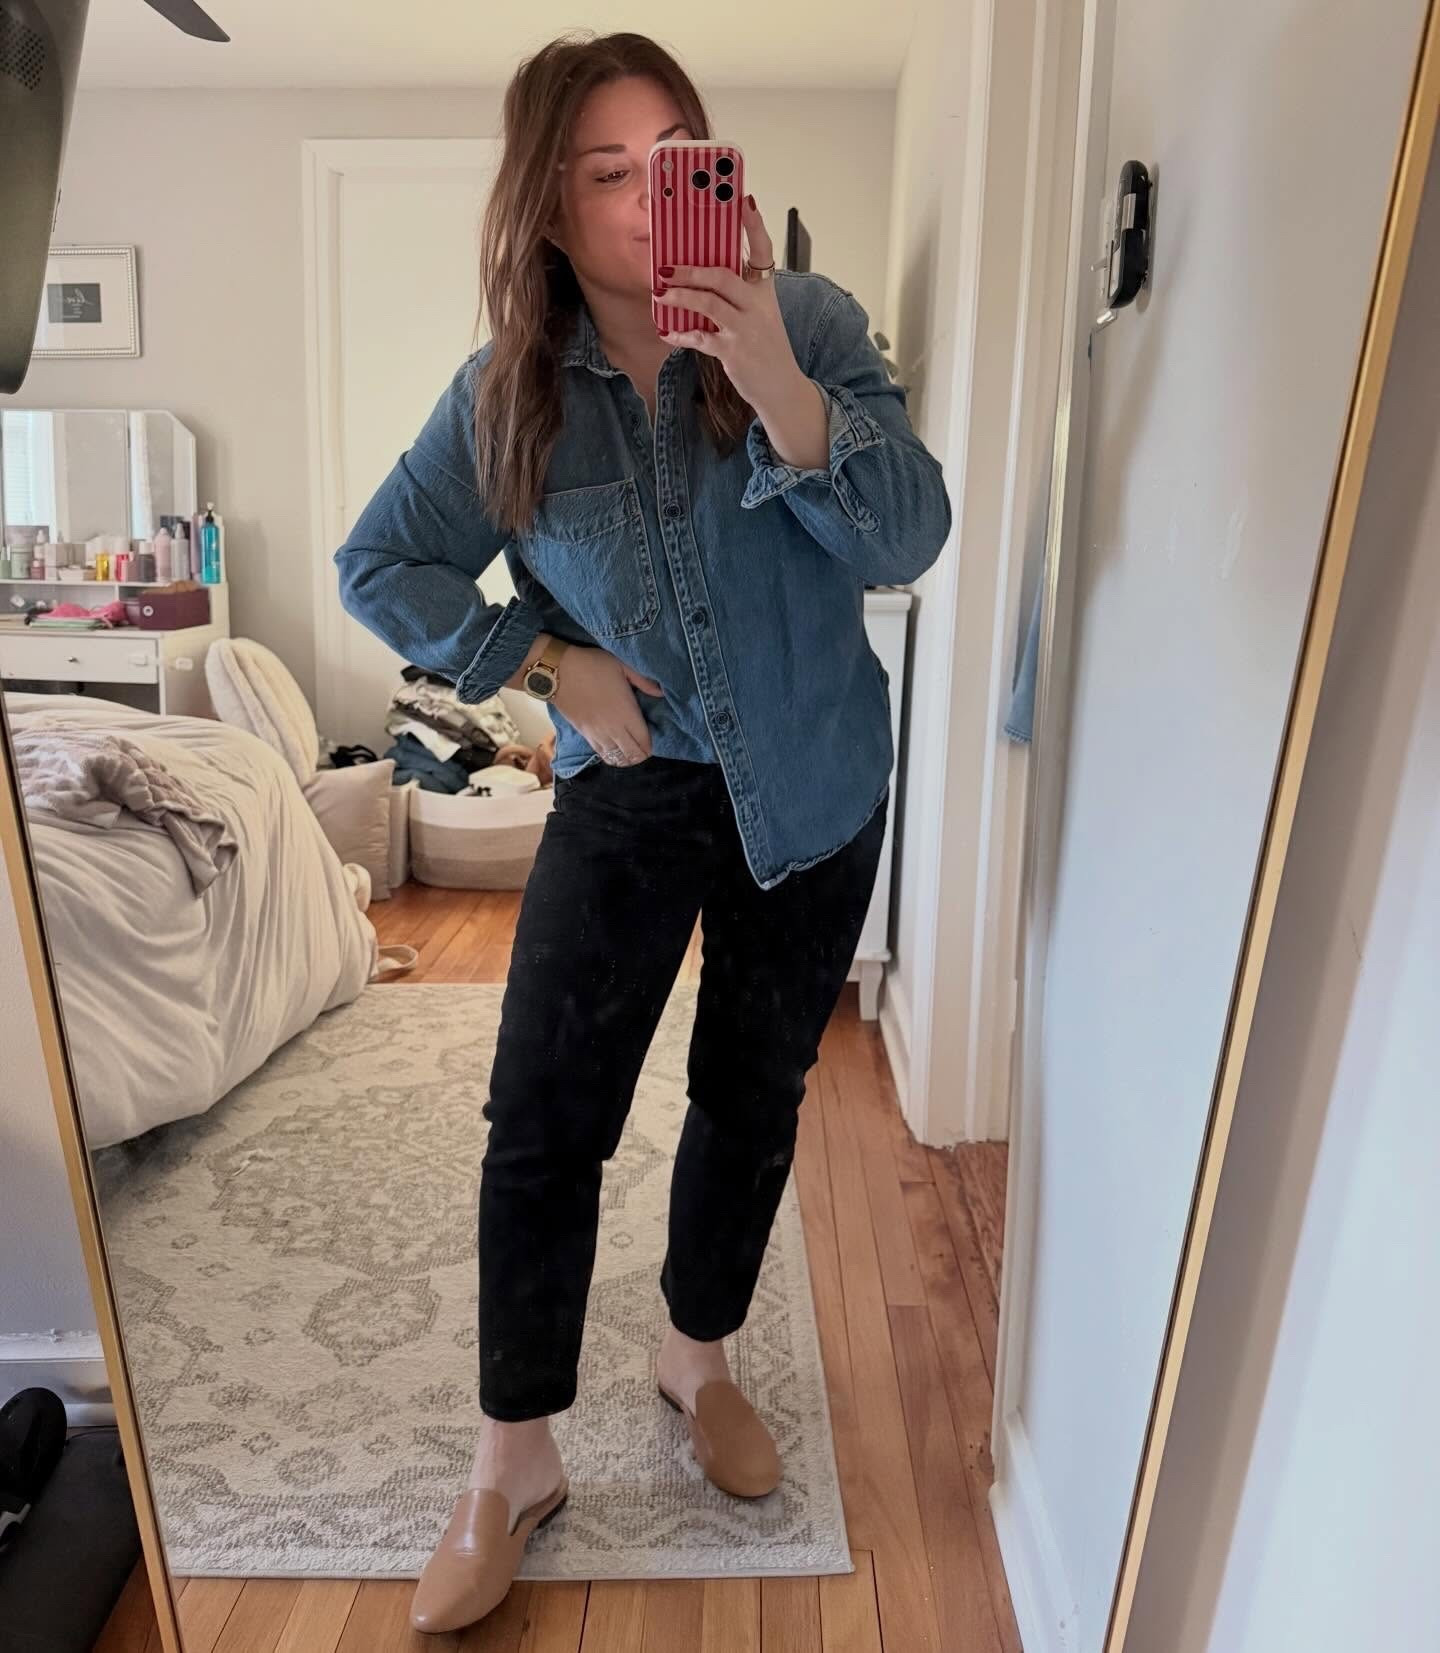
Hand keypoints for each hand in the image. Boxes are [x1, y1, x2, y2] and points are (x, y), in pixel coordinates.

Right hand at [550, 644, 662, 766]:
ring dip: (626, 759)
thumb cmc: (593, 665)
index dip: (651, 745)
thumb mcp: (622, 665)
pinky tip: (615, 752)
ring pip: (616, 758)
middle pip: (632, 754)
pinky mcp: (584, 735)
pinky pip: (601, 754)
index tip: (654, 740)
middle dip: (641, 755)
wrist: (558, 671)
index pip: (644, 741)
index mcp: (626, 713)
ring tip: (631, 753)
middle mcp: (614, 729)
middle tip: (645, 748)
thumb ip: (643, 681)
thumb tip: (661, 693)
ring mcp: (598, 734)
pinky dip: (611, 757)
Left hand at [654, 195, 801, 409]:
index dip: (754, 224)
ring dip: (681, 296)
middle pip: (723, 276)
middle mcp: (758, 306)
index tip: (743, 200)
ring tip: (661, 293)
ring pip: (709, 303)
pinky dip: (681, 334)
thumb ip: (739, 292)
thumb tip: (703, 272)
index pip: (763, 250)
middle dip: (692, 270)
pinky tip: (667, 331)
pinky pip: (701, 339)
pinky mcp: (733, 352)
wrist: (782, 388)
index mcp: (765, 291)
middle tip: (667, 266)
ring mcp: (746, 329)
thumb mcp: (761, 314)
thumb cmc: (766, 346)